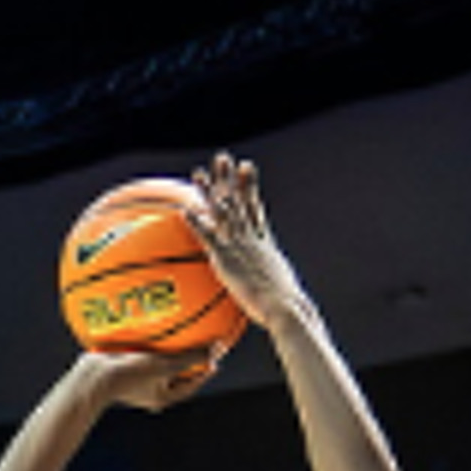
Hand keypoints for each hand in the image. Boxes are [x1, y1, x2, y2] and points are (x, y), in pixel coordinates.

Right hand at [73, 347, 227, 414]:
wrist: (92, 377)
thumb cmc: (129, 375)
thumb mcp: (165, 364)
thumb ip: (192, 357)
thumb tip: (216, 349)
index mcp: (162, 397)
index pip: (191, 385)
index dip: (205, 370)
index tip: (215, 357)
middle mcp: (150, 392)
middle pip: (176, 375)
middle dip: (186, 360)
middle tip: (198, 344)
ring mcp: (136, 382)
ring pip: (158, 365)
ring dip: (167, 351)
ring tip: (175, 334)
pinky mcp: (123, 369)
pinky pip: (143, 356)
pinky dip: (149, 346)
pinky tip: (150, 330)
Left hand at [182, 156, 305, 330]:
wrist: (284, 308)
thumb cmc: (285, 311)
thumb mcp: (279, 297)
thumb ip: (269, 293)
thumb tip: (268, 306)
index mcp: (265, 244)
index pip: (255, 210)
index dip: (249, 189)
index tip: (246, 169)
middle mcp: (253, 238)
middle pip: (239, 201)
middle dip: (230, 178)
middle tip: (222, 158)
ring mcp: (240, 246)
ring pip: (222, 211)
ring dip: (209, 191)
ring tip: (197, 173)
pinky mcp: (227, 259)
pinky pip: (207, 237)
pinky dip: (196, 222)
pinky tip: (185, 209)